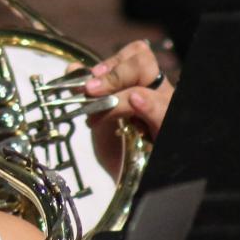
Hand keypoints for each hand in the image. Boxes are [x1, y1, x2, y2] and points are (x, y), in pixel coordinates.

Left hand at [82, 39, 171, 175]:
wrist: (130, 185)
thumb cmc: (120, 151)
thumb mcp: (100, 119)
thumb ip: (90, 94)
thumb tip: (73, 69)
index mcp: (144, 87)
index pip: (138, 54)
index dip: (113, 60)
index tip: (89, 76)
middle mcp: (159, 95)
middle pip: (144, 64)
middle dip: (114, 72)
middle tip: (89, 90)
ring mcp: (166, 111)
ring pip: (150, 86)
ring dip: (120, 89)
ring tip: (97, 102)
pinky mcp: (167, 130)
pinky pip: (164, 113)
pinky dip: (149, 106)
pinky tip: (136, 102)